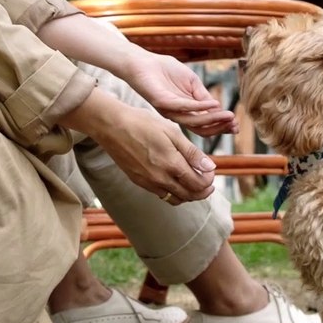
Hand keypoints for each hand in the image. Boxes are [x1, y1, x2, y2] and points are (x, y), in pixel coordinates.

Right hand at [61, 91, 216, 203]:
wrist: (112, 126)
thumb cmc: (142, 124)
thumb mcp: (172, 133)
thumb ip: (192, 153)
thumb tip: (210, 168)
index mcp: (171, 165)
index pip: (198, 184)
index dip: (208, 181)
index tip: (211, 172)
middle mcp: (160, 179)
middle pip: (188, 196)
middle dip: (202, 191)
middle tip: (208, 183)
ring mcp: (148, 182)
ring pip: (174, 199)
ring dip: (188, 195)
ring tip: (193, 184)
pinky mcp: (138, 181)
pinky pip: (160, 194)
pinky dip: (172, 192)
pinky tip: (175, 181)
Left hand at [123, 52, 238, 136]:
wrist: (144, 62)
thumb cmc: (166, 71)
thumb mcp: (192, 83)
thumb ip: (204, 96)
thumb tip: (219, 108)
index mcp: (185, 112)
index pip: (205, 124)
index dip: (221, 125)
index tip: (236, 124)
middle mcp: (177, 115)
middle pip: (201, 128)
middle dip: (220, 126)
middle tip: (235, 124)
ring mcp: (169, 111)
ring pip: (194, 122)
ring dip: (214, 119)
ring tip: (229, 115)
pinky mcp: (162, 103)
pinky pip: (183, 107)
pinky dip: (200, 107)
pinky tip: (214, 103)